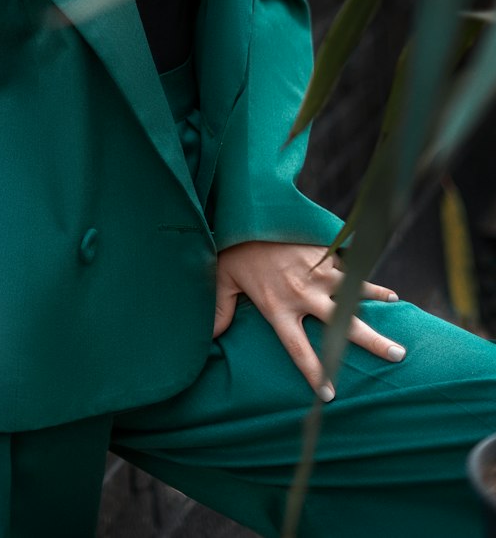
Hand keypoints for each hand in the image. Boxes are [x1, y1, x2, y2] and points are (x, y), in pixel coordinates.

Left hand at [212, 239, 405, 400]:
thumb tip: (209, 337)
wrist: (246, 212)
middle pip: (343, 325)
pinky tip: (385, 287)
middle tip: (398, 355)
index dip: (316, 373)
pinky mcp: (322, 251)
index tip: (330, 395)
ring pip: (353, 290)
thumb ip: (219, 312)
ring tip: (397, 307)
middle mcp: (302, 294)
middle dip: (372, 341)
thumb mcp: (221, 283)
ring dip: (376, 298)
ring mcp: (315, 271)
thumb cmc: (233, 250)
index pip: (300, 350)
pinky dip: (365, 274)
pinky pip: (348, 265)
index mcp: (278, 308)